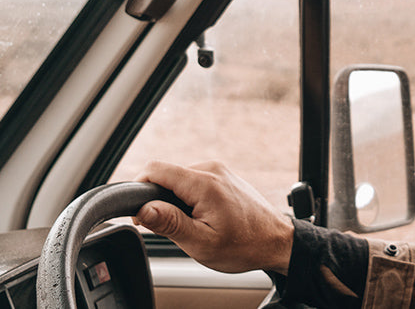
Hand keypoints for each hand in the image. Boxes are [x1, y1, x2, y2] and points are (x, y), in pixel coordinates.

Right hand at [133, 160, 293, 274]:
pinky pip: (192, 183)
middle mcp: (212, 169)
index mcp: (204, 183)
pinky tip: (203, 218)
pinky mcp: (222, 176)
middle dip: (159, 201)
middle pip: (165, 176)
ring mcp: (219, 171)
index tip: (141, 216)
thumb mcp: (201, 243)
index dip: (138, 190)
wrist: (275, 241)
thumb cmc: (244, 245)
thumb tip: (142, 209)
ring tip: (194, 226)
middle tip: (173, 230)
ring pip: (178, 181)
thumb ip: (169, 224)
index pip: (155, 169)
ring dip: (175, 202)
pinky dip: (188, 200)